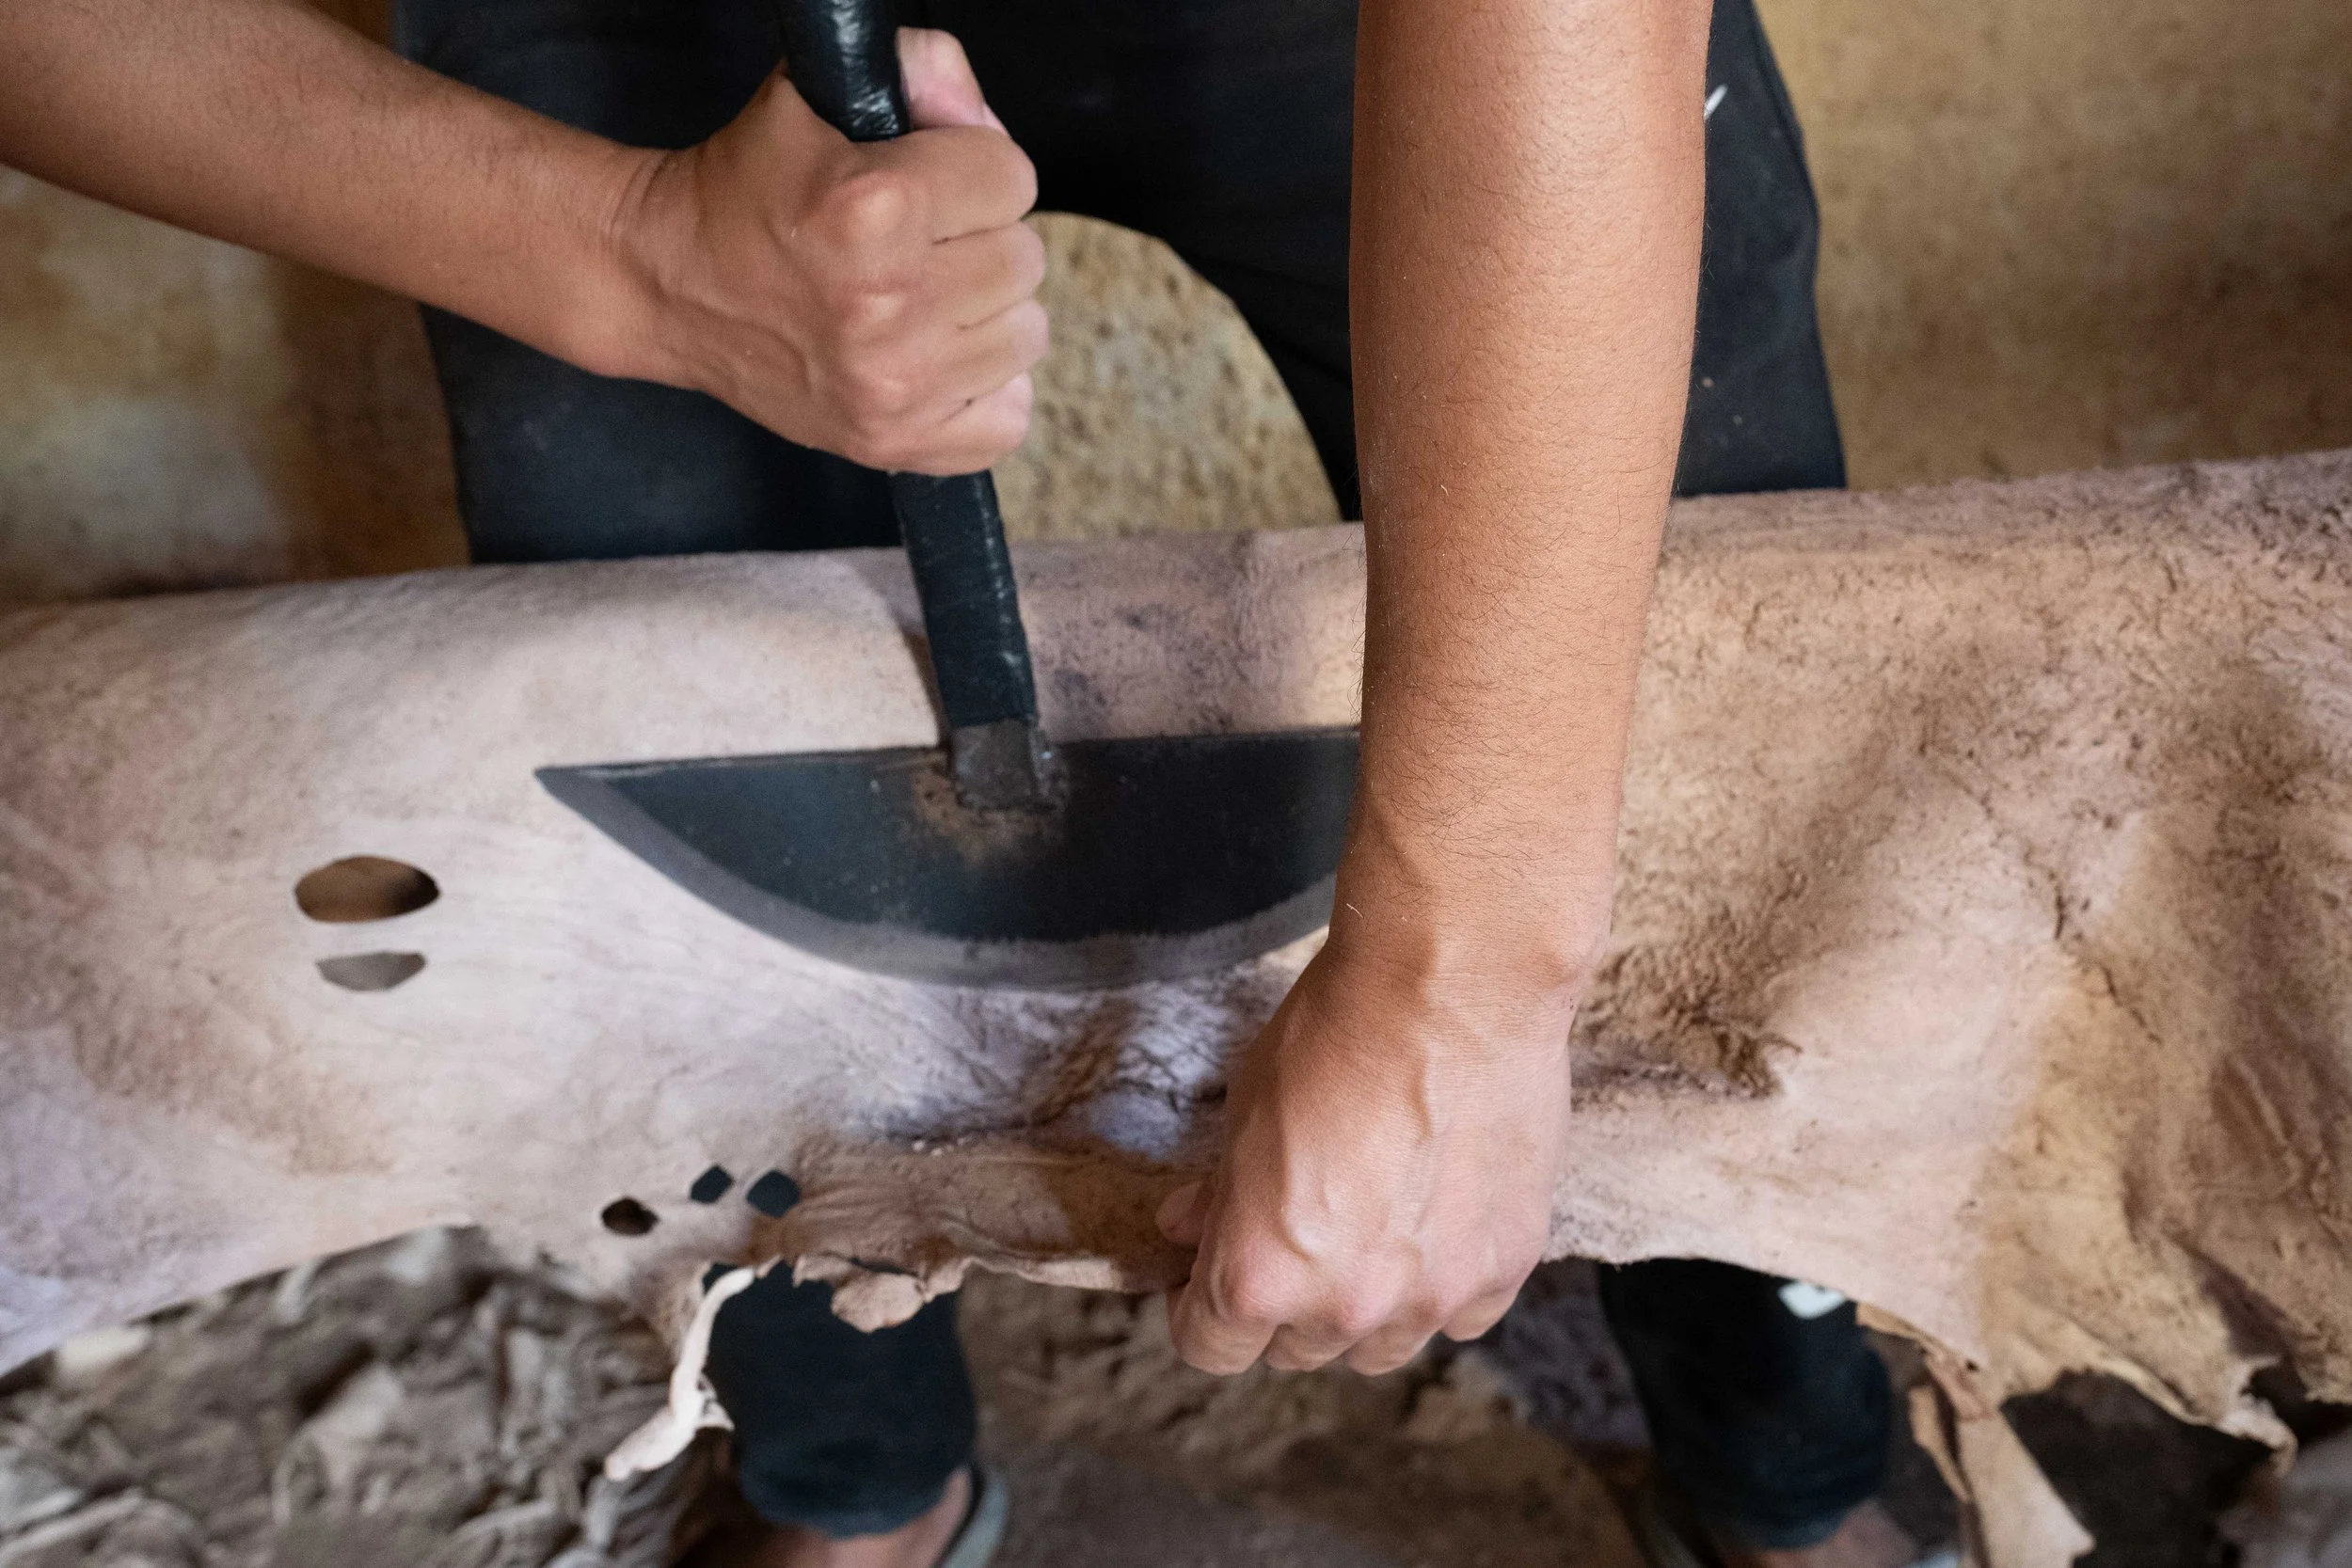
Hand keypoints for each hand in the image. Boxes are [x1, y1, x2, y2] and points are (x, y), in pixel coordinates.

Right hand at [598, 29, 1046, 473]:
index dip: (973, 170)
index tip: (926, 183)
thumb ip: (921, 70)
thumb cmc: (744, 188)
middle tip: (915, 245)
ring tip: (920, 299)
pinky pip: (1009, 418)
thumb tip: (982, 120)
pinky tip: (934, 357)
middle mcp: (890, 304)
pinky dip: (984, 390)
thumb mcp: (814, 97)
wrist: (668, 283)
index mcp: (875, 208)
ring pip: (1025, 335)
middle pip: (1024, 258)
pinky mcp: (895, 440)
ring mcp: (896, 385)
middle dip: (978, 240)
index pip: (1013, 177)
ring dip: (984, 313)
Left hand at [1157, 913, 1580, 1375]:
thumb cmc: (1332, 1037)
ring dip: (1363, 1307)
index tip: (1206, 1276)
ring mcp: (1432, 1297)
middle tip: (1293, 1236)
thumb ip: (1219, 1192)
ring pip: (1380, 1347)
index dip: (1198, 1310)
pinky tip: (1437, 1220)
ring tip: (1369, 1229)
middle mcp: (1344, 1309)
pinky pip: (1461, 1314)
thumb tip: (1190, 1227)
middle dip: (1281, 1306)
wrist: (1453, 989)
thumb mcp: (1242, 1111)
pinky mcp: (1504, 1268)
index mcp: (1257, 1276)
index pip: (1210, 1347)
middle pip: (1294, 1351)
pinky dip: (1442, 1284)